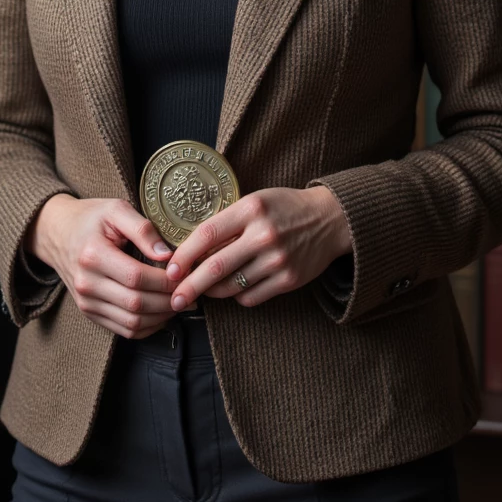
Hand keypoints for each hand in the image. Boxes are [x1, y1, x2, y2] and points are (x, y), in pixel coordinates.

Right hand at [24, 194, 176, 339]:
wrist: (58, 233)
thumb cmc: (91, 218)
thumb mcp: (116, 209)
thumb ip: (143, 229)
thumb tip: (168, 255)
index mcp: (92, 255)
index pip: (136, 277)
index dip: (165, 280)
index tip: (185, 274)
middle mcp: (86, 284)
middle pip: (136, 303)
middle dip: (169, 300)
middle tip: (190, 291)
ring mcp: (86, 302)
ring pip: (132, 322)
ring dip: (162, 317)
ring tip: (180, 302)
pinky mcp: (90, 312)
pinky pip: (124, 330)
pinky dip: (148, 327)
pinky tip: (162, 313)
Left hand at [164, 186, 351, 311]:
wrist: (330, 219)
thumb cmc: (284, 208)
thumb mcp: (254, 202)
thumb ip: (227, 223)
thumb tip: (191, 251)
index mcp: (250, 209)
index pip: (206, 234)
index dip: (183, 256)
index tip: (170, 271)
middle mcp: (263, 235)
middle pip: (215, 267)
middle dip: (189, 287)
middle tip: (174, 299)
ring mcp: (278, 260)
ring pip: (231, 287)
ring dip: (212, 292)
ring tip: (204, 290)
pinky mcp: (289, 280)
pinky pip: (251, 297)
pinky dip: (238, 296)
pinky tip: (236, 288)